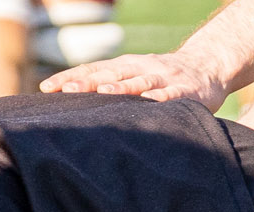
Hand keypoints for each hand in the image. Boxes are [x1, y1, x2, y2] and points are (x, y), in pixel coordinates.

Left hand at [40, 52, 228, 108]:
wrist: (207, 67)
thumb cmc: (161, 77)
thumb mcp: (133, 77)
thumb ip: (107, 87)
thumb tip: (70, 103)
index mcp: (125, 66)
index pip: (93, 70)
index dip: (71, 78)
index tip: (46, 88)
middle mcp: (141, 68)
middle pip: (111, 74)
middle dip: (88, 82)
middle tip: (66, 90)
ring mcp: (164, 79)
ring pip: (140, 82)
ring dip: (122, 88)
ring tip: (104, 93)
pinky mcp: (186, 91)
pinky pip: (172, 95)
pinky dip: (161, 98)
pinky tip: (150, 102)